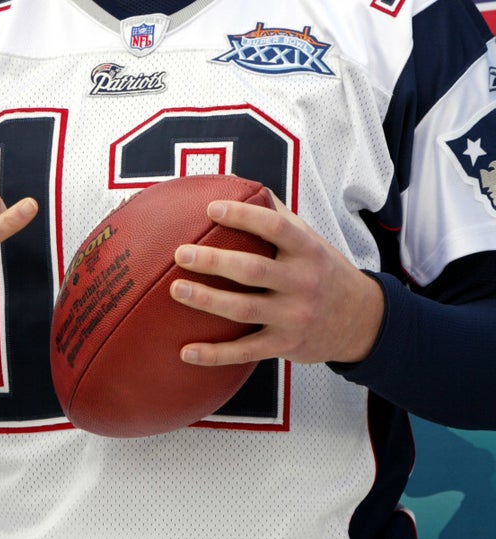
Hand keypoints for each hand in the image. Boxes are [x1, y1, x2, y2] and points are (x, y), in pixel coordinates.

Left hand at [170, 190, 383, 366]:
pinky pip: (245, 351)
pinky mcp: (286, 346)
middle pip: (253, 270)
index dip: (243, 216)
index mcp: (307, 251)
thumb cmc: (324, 271)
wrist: (362, 321)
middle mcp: (303, 283)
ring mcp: (294, 317)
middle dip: (214, 261)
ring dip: (207, 300)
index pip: (274, 227)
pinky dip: (214, 354)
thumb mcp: (311, 239)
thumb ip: (278, 215)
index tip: (212, 209)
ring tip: (176, 289)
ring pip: (245, 310)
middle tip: (181, 253)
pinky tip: (185, 351)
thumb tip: (240, 184)